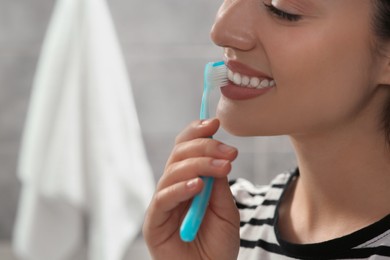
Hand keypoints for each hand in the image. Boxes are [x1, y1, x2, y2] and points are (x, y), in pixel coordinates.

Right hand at [143, 118, 239, 259]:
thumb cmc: (218, 245)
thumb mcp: (225, 209)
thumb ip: (218, 184)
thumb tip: (218, 155)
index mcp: (186, 182)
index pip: (184, 150)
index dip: (196, 133)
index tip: (215, 122)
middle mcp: (172, 189)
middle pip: (178, 155)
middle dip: (204, 147)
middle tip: (229, 152)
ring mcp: (162, 205)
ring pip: (172, 172)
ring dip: (199, 164)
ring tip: (223, 167)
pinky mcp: (154, 223)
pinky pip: (163, 198)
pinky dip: (181, 189)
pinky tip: (199, 185)